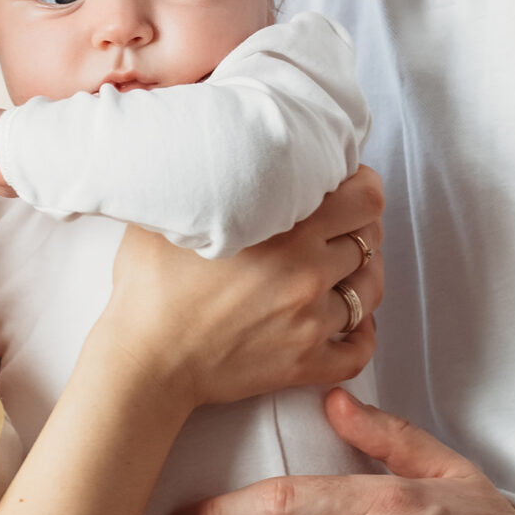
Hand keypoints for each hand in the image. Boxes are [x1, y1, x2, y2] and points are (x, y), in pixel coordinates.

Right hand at [96, 168, 384, 408]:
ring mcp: (311, 322)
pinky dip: (362, 336)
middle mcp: (308, 273)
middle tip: (339, 226)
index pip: (364, 198)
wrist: (144, 360)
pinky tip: (350, 324)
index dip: (362, 187)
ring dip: (362, 276)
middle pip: (370, 239)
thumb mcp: (175, 213)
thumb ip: (211, 180)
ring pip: (370, 291)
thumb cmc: (150, 287)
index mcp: (287, 230)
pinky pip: (359, 351)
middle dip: (360, 227)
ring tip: (343, 270)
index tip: (347, 186)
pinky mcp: (304, 363)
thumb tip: (222, 152)